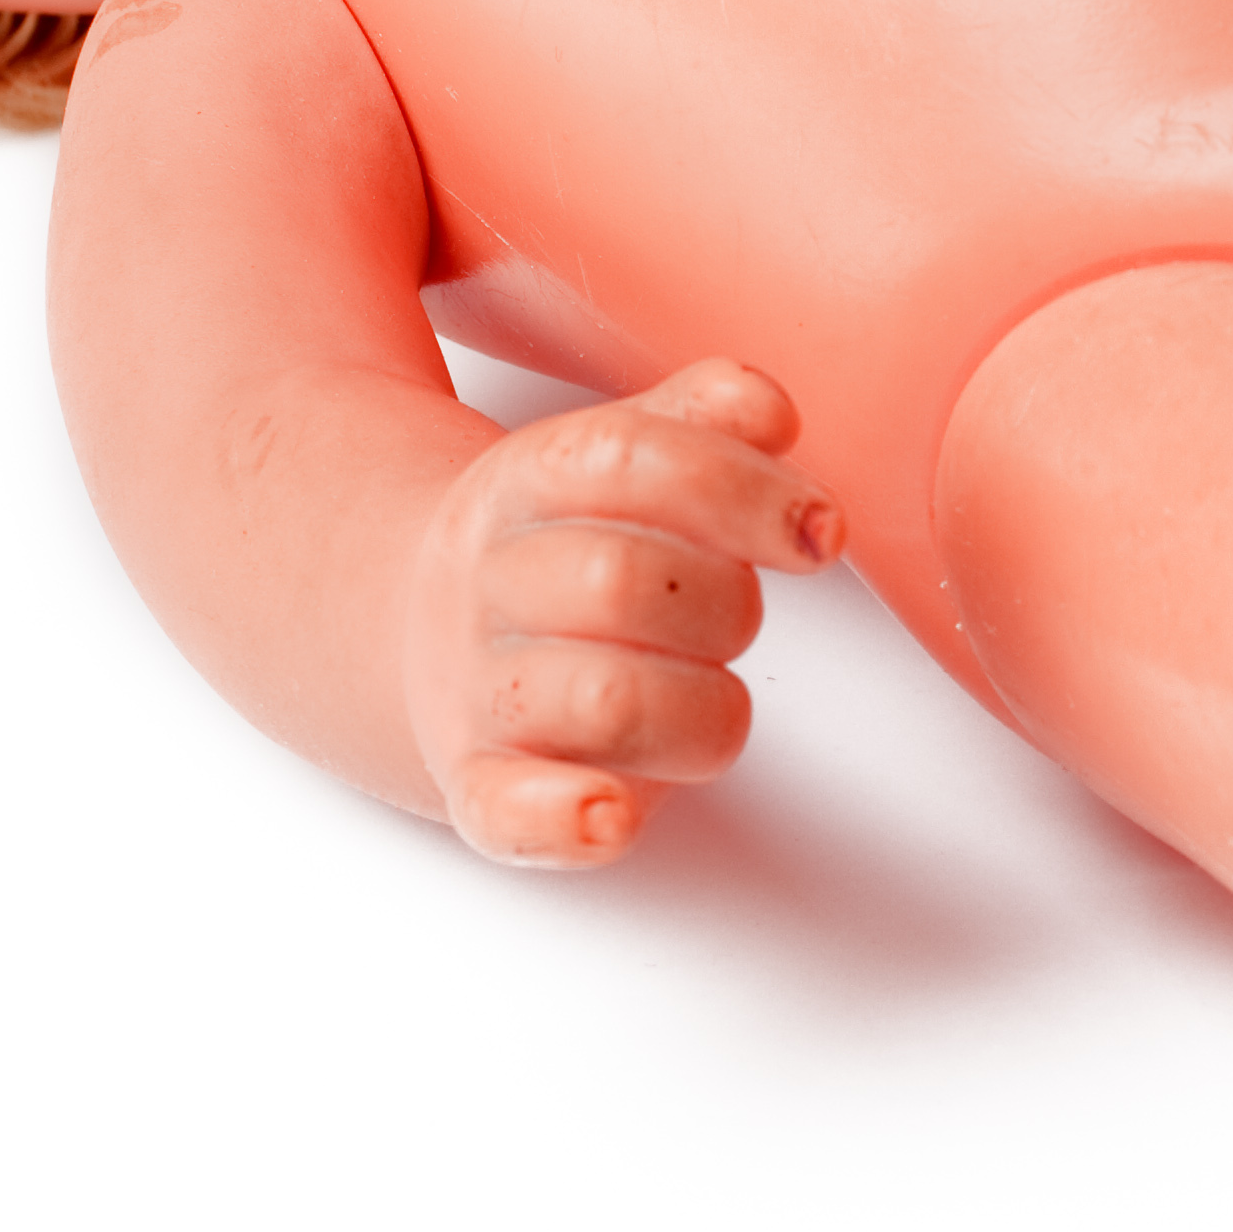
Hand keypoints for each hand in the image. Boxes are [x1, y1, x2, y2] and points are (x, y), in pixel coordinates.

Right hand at [397, 361, 843, 865]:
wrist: (411, 633)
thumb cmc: (566, 548)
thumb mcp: (617, 461)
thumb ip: (700, 422)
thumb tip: (768, 411)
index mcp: (527, 481)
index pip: (629, 459)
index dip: (742, 488)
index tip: (821, 530)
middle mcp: (492, 581)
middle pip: (623, 580)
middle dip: (724, 604)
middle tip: (732, 616)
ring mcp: (480, 692)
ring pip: (605, 701)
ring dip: (700, 704)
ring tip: (700, 693)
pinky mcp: (480, 790)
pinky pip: (512, 815)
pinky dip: (569, 820)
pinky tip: (612, 812)